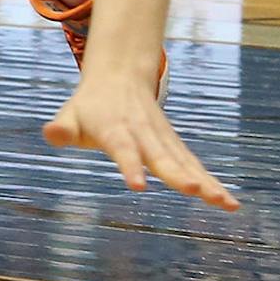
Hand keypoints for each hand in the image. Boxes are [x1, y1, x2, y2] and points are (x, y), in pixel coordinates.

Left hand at [44, 70, 239, 210]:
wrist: (120, 77)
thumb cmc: (89, 106)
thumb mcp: (70, 114)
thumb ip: (62, 128)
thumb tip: (50, 134)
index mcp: (115, 128)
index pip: (123, 148)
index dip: (129, 165)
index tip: (138, 185)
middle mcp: (143, 133)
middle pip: (162, 156)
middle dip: (179, 174)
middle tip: (196, 190)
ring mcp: (163, 138)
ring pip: (185, 161)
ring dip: (206, 182)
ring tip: (225, 203)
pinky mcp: (174, 145)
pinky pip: (194, 164)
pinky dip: (212, 182)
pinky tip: (229, 203)